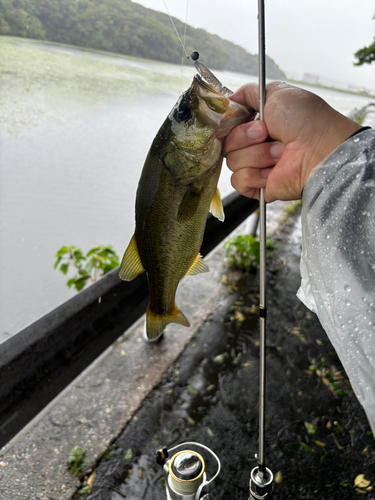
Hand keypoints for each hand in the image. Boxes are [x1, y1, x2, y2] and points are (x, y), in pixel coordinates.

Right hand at [223, 82, 360, 201]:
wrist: (320, 149)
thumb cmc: (306, 120)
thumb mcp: (276, 92)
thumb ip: (249, 92)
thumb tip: (231, 99)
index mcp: (258, 124)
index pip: (228, 126)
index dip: (232, 123)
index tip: (245, 117)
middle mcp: (256, 145)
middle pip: (226, 144)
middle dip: (245, 137)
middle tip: (267, 134)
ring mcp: (257, 166)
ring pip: (232, 162)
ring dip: (257, 155)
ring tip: (280, 153)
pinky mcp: (258, 186)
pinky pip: (238, 181)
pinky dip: (254, 175)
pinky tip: (272, 171)